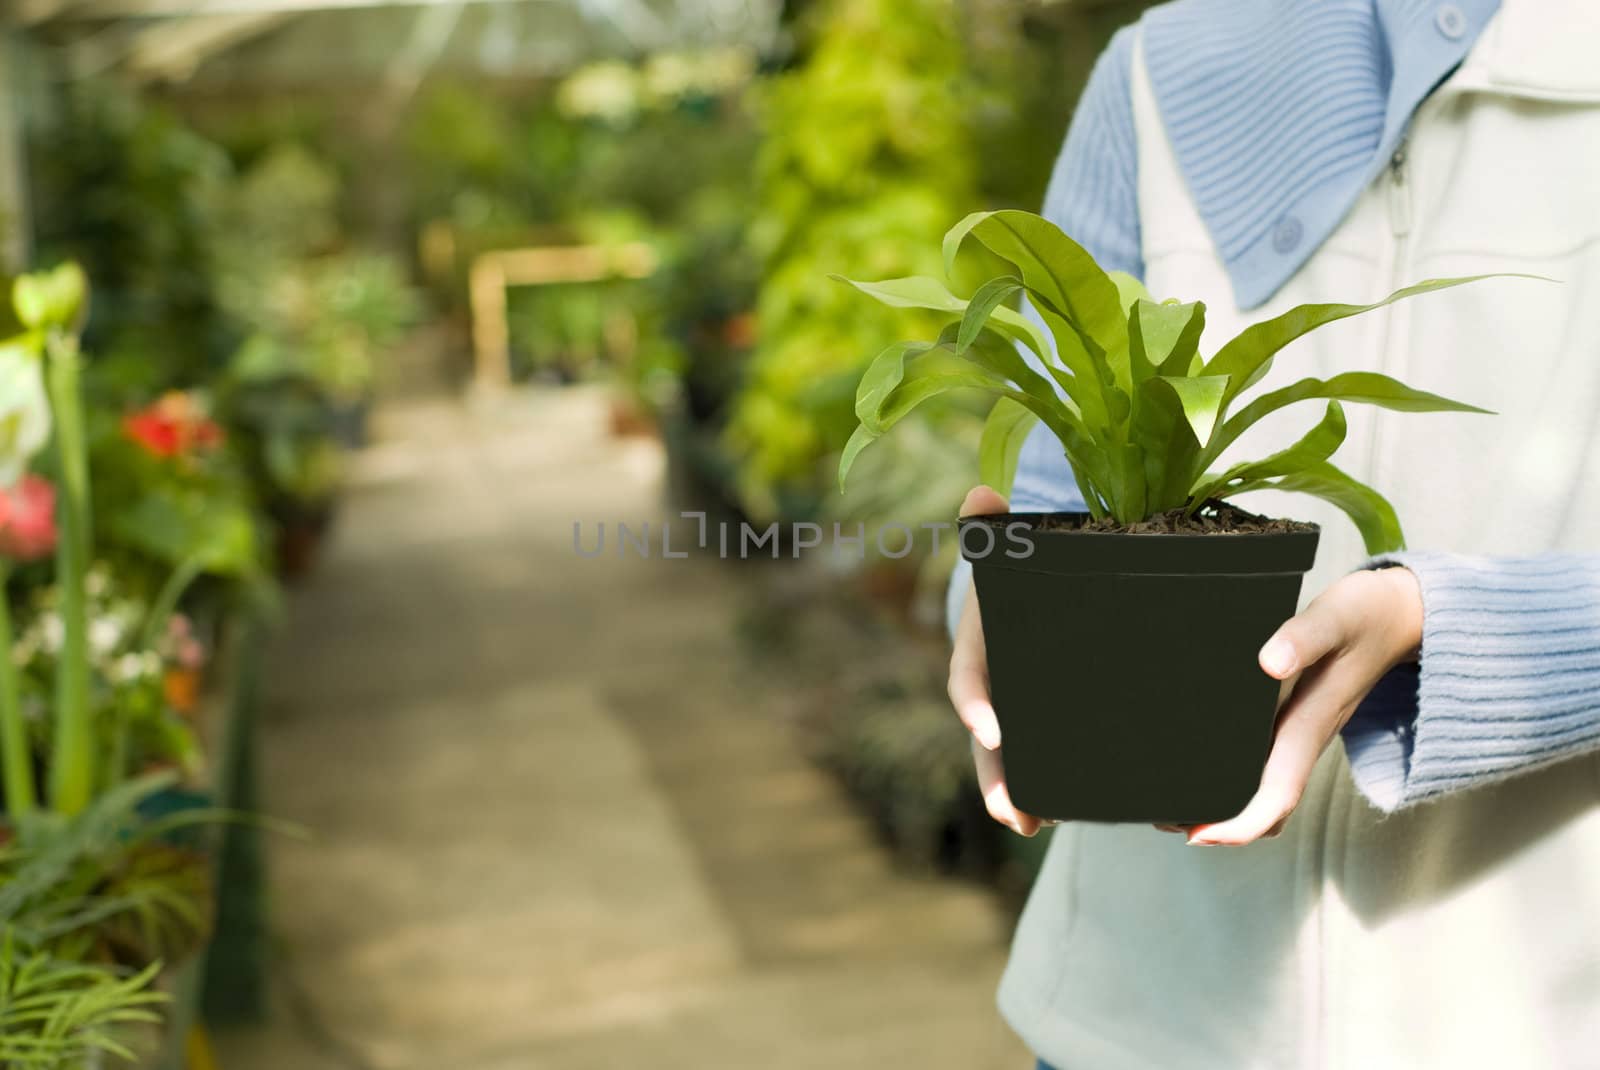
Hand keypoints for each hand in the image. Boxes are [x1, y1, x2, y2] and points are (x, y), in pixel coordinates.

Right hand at [949, 485, 1044, 836]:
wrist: (1049, 583)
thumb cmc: (1029, 565)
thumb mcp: (1014, 545)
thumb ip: (997, 525)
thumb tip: (981, 494)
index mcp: (982, 645)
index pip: (969, 679)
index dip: (974, 706)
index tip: (991, 731)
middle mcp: (998, 685)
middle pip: (988, 739)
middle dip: (995, 779)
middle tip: (1014, 814)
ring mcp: (1022, 708)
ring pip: (1014, 760)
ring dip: (1020, 796)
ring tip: (1037, 826)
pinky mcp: (1053, 720)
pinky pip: (1049, 757)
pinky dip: (1056, 786)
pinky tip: (1075, 812)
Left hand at [1182, 566, 1423, 845]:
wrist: (1398, 615)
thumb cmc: (1367, 617)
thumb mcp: (1334, 618)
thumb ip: (1303, 638)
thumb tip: (1269, 663)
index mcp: (1309, 727)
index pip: (1277, 796)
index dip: (1240, 825)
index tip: (1199, 836)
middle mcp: (1303, 740)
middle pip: (1264, 806)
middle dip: (1218, 824)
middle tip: (1163, 818)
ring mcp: (1299, 733)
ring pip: (1263, 789)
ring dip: (1224, 805)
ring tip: (1171, 802)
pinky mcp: (1295, 720)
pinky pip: (1265, 763)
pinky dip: (1233, 776)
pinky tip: (1202, 760)